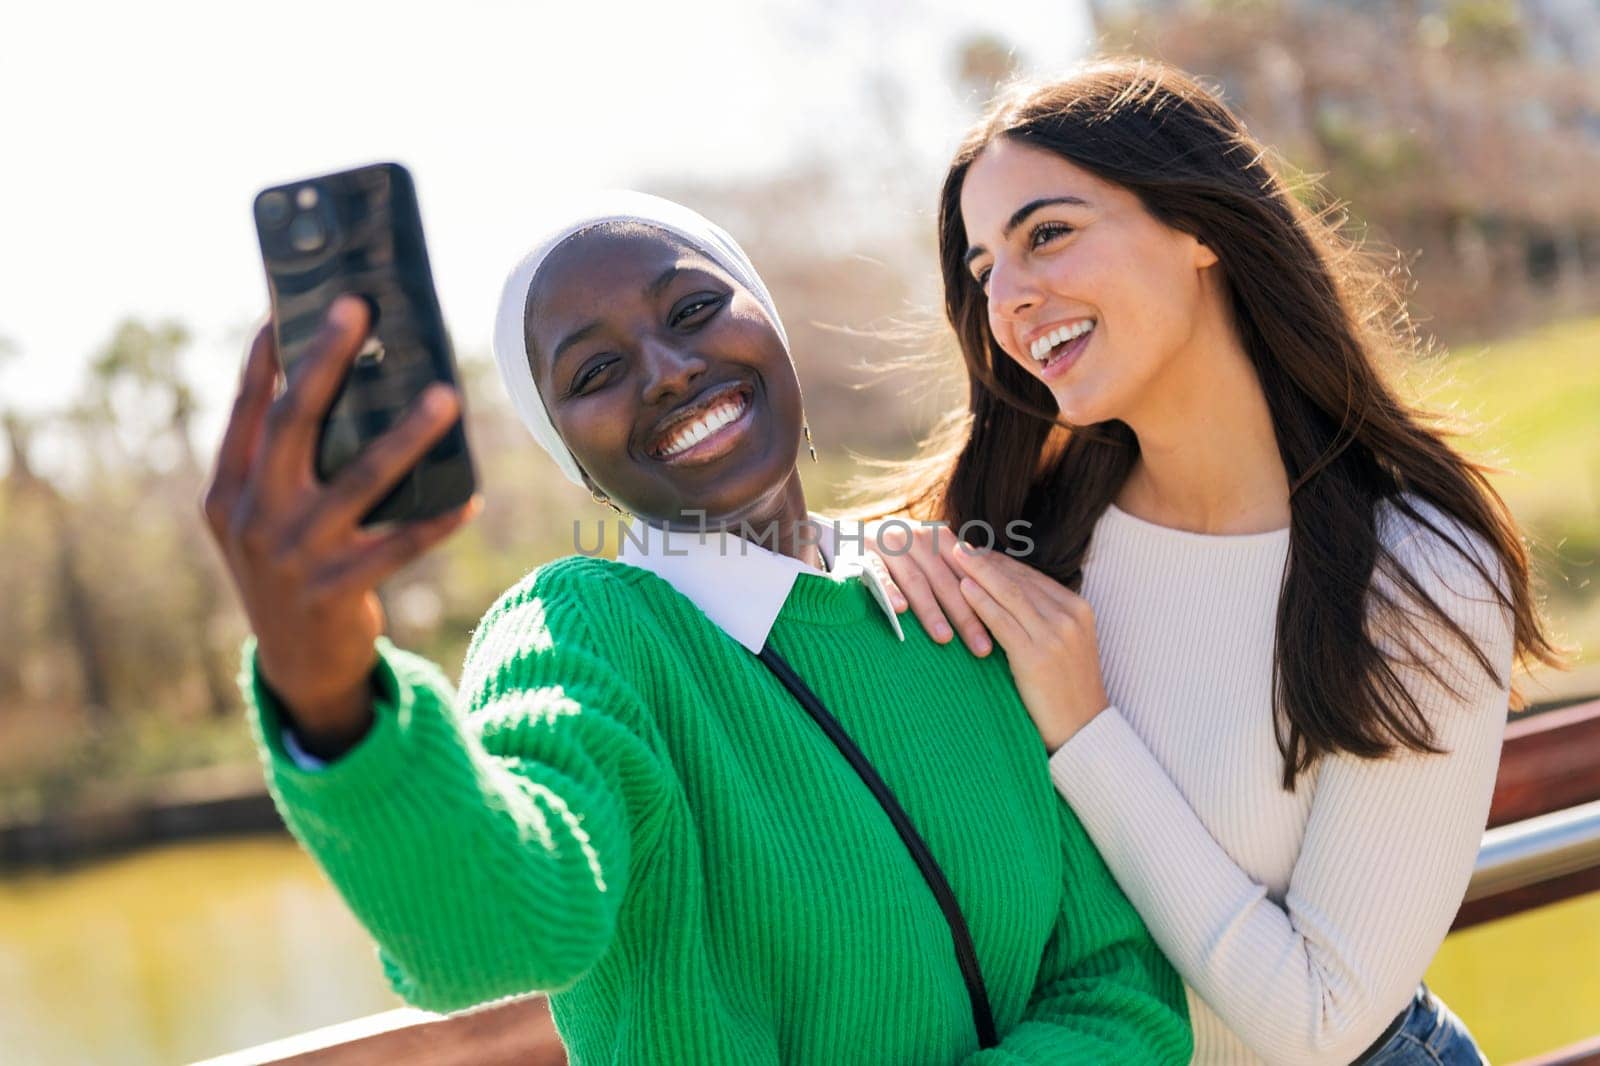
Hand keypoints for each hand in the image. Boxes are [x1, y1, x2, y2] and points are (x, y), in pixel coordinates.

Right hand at [202, 296, 479, 754]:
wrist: (297, 664)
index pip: (246, 411)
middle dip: (326, 361)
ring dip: (407, 435)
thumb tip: (332, 383)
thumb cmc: (292, 566)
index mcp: (227, 493)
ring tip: (446, 396)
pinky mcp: (336, 590)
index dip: (266, 357)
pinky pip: (398, 546)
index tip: (290, 304)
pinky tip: (469, 497)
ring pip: (359, 481)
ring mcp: (294, 556)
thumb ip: (283, 463)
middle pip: (292, 424)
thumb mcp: (264, 517)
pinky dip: (436, 522)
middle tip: (359, 310)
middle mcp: (253, 519)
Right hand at [867, 521, 993, 655]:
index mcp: (938, 538)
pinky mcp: (863, 554)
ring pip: (916, 580)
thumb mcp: (928, 555)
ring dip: (930, 609)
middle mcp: (916, 538)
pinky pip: (878, 575)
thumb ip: (955, 571)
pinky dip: (889, 591)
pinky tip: (900, 611)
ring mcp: (889, 545)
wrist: (850, 534)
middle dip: (965, 615)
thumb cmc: (898, 556)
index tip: (1000, 633)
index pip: (966, 574)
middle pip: (945, 580)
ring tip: (944, 638)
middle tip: (981, 647)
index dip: (984, 603)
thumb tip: (996, 607)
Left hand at [950, 542, 1107, 750]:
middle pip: (1018, 579)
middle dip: (985, 560)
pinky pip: (1002, 621)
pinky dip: (980, 602)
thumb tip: (1006, 594)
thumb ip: (1043, 618)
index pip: (1030, 576)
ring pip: (1009, 593)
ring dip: (978, 572)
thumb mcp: (1064, 645)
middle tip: (956, 543)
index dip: (999, 561)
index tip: (974, 549)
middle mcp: (1069, 616)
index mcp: (1078, 609)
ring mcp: (1055, 635)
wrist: (1082, 729)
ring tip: (953, 556)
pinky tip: (961, 589)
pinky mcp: (1037, 656)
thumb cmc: (1065, 690)